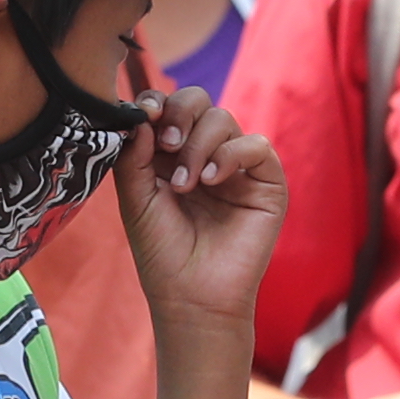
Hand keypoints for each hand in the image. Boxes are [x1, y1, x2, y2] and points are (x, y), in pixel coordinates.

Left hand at [111, 84, 283, 330]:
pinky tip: (212, 180)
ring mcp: (236, 167)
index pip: (168, 108)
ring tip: (187, 185)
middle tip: (167, 145)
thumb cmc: (162, 253)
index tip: (144, 115)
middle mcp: (205, 155)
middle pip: (198, 101)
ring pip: (223, 119)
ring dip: (198, 145)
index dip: (156, 103)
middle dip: (179, 114)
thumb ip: (133, 156)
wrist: (192, 297)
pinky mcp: (266, 183)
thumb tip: (142, 115)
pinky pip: (256, 145)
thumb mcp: (135, 200)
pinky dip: (231, 154)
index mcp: (171, 156)